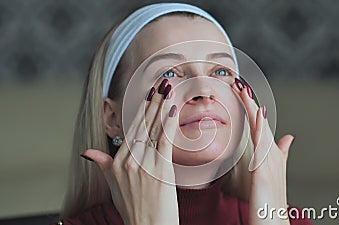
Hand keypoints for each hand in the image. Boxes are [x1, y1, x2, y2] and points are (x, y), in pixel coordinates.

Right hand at [81, 80, 178, 224]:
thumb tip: (86, 152)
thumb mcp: (112, 185)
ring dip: (162, 108)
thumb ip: (102, 164)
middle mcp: (128, 161)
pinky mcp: (160, 171)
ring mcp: (143, 166)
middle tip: (161, 83)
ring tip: (168, 90)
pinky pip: (164, 142)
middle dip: (152, 102)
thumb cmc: (132, 208)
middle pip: (142, 125)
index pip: (131, 129)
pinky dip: (168, 125)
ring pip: (153, 130)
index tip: (148, 94)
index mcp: (117, 163)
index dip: (141, 110)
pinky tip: (173, 110)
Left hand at [232, 79, 294, 224]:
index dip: (250, 108)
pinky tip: (258, 112)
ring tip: (243, 89)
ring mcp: (269, 161)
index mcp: (268, 155)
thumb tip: (288, 137)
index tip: (240, 91)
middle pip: (259, 122)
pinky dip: (261, 128)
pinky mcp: (265, 170)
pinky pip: (263, 145)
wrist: (273, 222)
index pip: (257, 125)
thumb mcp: (272, 174)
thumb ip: (280, 154)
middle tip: (238, 81)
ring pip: (260, 128)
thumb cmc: (269, 201)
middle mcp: (271, 154)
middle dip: (248, 102)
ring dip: (252, 108)